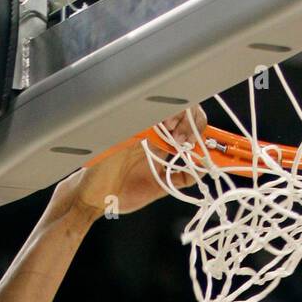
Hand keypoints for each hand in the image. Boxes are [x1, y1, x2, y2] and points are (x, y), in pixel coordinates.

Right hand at [59, 106, 207, 217]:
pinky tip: (167, 130)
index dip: (201, 132)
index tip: (207, 151)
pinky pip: (149, 111)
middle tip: (188, 143)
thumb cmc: (119, 191)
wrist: (94, 198)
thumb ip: (179, 179)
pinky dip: (164, 115)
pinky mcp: (128, 126)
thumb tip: (201, 171)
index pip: (189, 126)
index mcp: (162, 144)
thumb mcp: (157, 187)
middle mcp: (154, 131)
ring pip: (171, 104)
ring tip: (178, 137)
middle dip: (195, 123)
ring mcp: (140, 126)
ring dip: (182, 117)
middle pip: (185, 108)